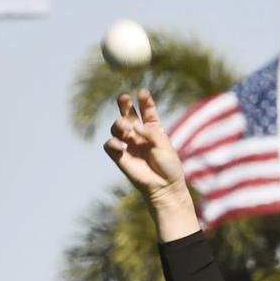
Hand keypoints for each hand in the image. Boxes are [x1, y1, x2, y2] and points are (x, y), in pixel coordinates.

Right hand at [104, 89, 199, 240]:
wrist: (165, 187)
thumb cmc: (169, 166)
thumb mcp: (164, 144)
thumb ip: (149, 131)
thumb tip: (133, 125)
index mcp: (153, 130)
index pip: (147, 110)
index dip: (144, 100)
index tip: (143, 92)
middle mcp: (139, 135)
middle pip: (128, 113)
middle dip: (124, 103)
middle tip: (124, 98)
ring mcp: (129, 145)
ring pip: (117, 126)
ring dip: (119, 124)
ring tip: (127, 130)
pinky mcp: (121, 157)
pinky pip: (110, 146)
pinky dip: (113, 143)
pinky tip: (121, 146)